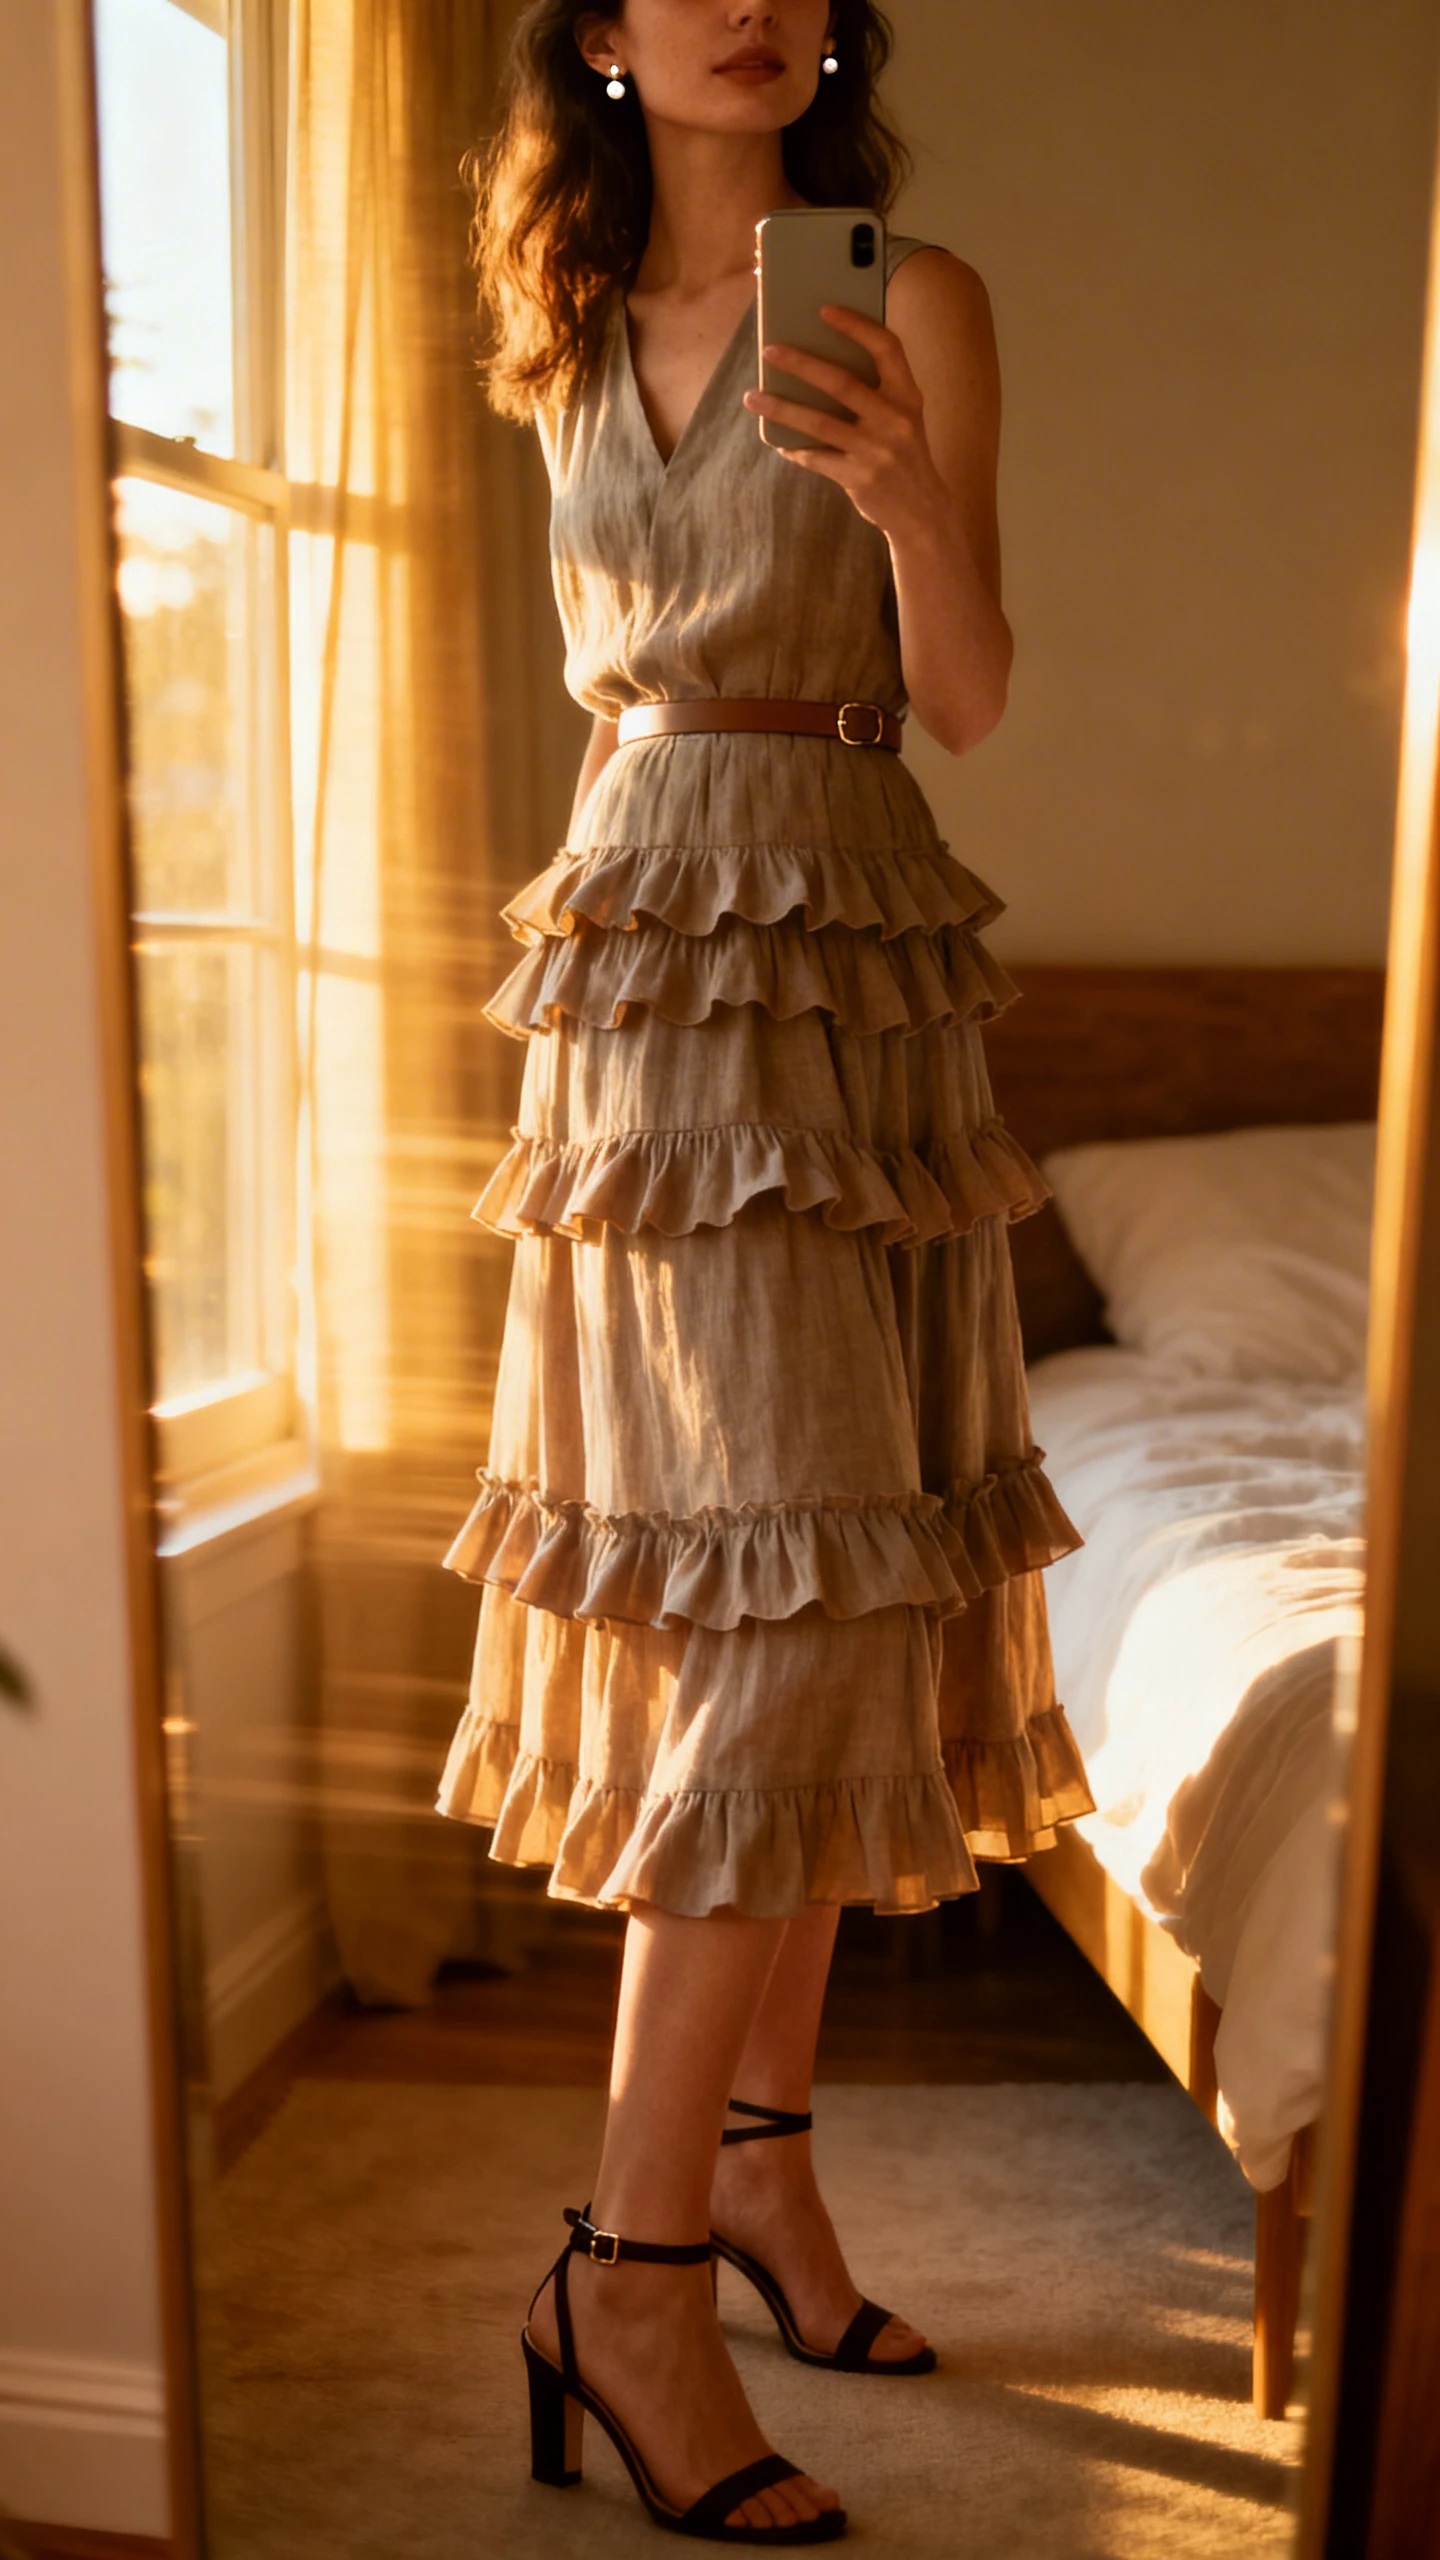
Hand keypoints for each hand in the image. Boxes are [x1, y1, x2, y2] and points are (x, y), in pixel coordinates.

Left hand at [741, 303, 943, 539]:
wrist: (923, 512)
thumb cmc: (904, 454)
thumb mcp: (903, 417)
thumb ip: (876, 391)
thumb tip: (818, 363)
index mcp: (908, 396)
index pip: (886, 348)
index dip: (857, 326)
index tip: (825, 310)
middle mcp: (895, 420)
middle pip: (842, 383)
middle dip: (802, 364)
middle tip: (770, 350)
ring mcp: (876, 451)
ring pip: (819, 422)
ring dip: (781, 408)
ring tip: (752, 396)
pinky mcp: (859, 478)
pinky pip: (816, 458)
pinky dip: (795, 448)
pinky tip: (778, 441)